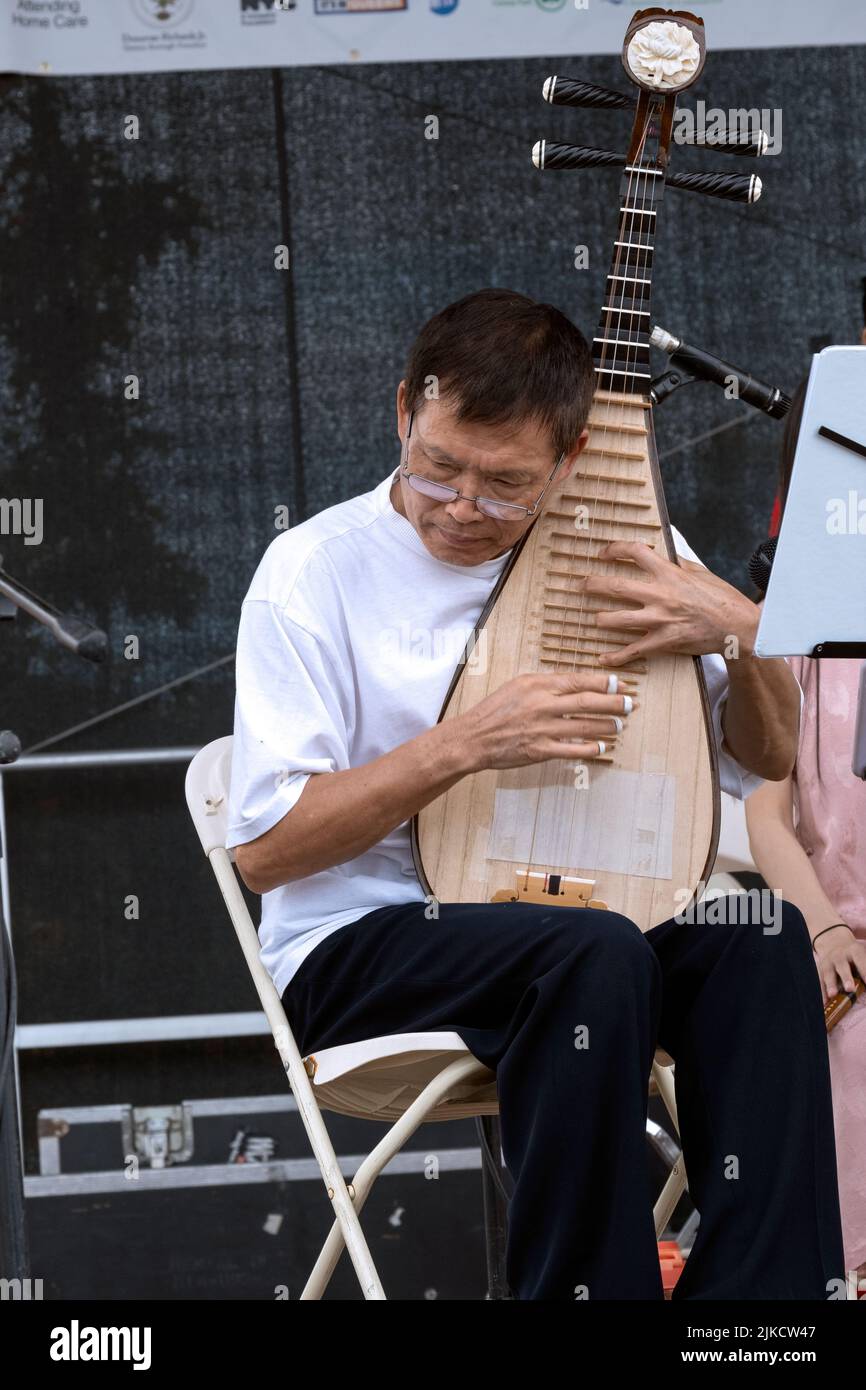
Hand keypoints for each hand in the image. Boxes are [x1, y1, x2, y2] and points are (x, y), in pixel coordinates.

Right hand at [462, 670, 635, 771]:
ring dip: (607, 726)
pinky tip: (602, 747)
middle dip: (614, 703)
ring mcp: (542, 729)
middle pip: (588, 702)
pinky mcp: (540, 750)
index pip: (578, 680)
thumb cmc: (495, 711)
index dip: (604, 682)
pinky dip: (591, 748)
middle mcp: (542, 704)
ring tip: (620, 726)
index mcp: (537, 684)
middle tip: (631, 704)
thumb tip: (576, 684)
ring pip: (585, 726)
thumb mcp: (518, 686)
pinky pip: (573, 749)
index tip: (621, 684)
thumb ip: (546, 684)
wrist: (473, 738)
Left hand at [581, 541, 759, 664]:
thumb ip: (679, 564)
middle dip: (593, 585)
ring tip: (595, 619)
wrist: (738, 626)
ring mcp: (659, 619)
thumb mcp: (701, 573)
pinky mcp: (663, 641)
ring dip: (601, 619)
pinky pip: (633, 651)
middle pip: (615, 586)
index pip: (635, 552)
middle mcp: (660, 594)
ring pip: (617, 619)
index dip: (615, 549)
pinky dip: (617, 657)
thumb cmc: (722, 598)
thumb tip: (666, 555)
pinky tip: (604, 659)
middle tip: (582, 585)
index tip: (604, 552)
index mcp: (669, 574)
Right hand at [813, 926, 865, 1001]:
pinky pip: (821, 981)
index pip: (861, 961)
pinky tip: (824, 1002)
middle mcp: (840, 955)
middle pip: (842, 966)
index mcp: (855, 951)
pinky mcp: (821, 969)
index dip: (865, 972)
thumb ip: (864, 969)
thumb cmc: (854, 955)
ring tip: (833, 995)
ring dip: (831, 984)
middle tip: (850, 989)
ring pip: (829, 973)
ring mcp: (828, 962)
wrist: (833, 942)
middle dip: (846, 978)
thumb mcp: (860, 955)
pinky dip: (822, 991)